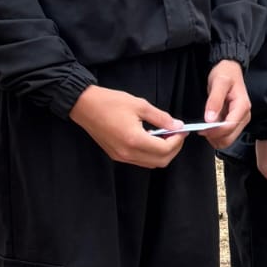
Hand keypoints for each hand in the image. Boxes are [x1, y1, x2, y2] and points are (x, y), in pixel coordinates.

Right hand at [71, 86, 185, 167]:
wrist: (84, 106)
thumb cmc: (110, 102)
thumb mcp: (140, 105)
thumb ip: (161, 118)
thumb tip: (178, 125)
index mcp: (134, 140)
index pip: (165, 150)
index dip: (177, 141)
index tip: (182, 130)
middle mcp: (128, 153)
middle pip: (160, 161)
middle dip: (173, 149)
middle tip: (177, 133)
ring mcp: (121, 157)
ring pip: (150, 163)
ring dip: (162, 153)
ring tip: (165, 135)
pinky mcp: (116, 155)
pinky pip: (139, 161)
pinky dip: (150, 153)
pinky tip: (151, 138)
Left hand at [203, 60, 250, 147]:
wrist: (230, 70)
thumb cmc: (225, 73)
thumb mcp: (219, 83)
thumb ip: (214, 101)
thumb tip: (210, 120)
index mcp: (242, 106)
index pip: (229, 127)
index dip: (215, 132)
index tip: (202, 129)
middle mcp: (244, 116)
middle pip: (229, 138)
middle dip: (214, 137)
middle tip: (201, 129)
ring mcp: (240, 120)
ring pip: (227, 140)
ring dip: (214, 138)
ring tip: (204, 127)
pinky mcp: (235, 122)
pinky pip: (225, 135)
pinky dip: (215, 135)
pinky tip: (209, 126)